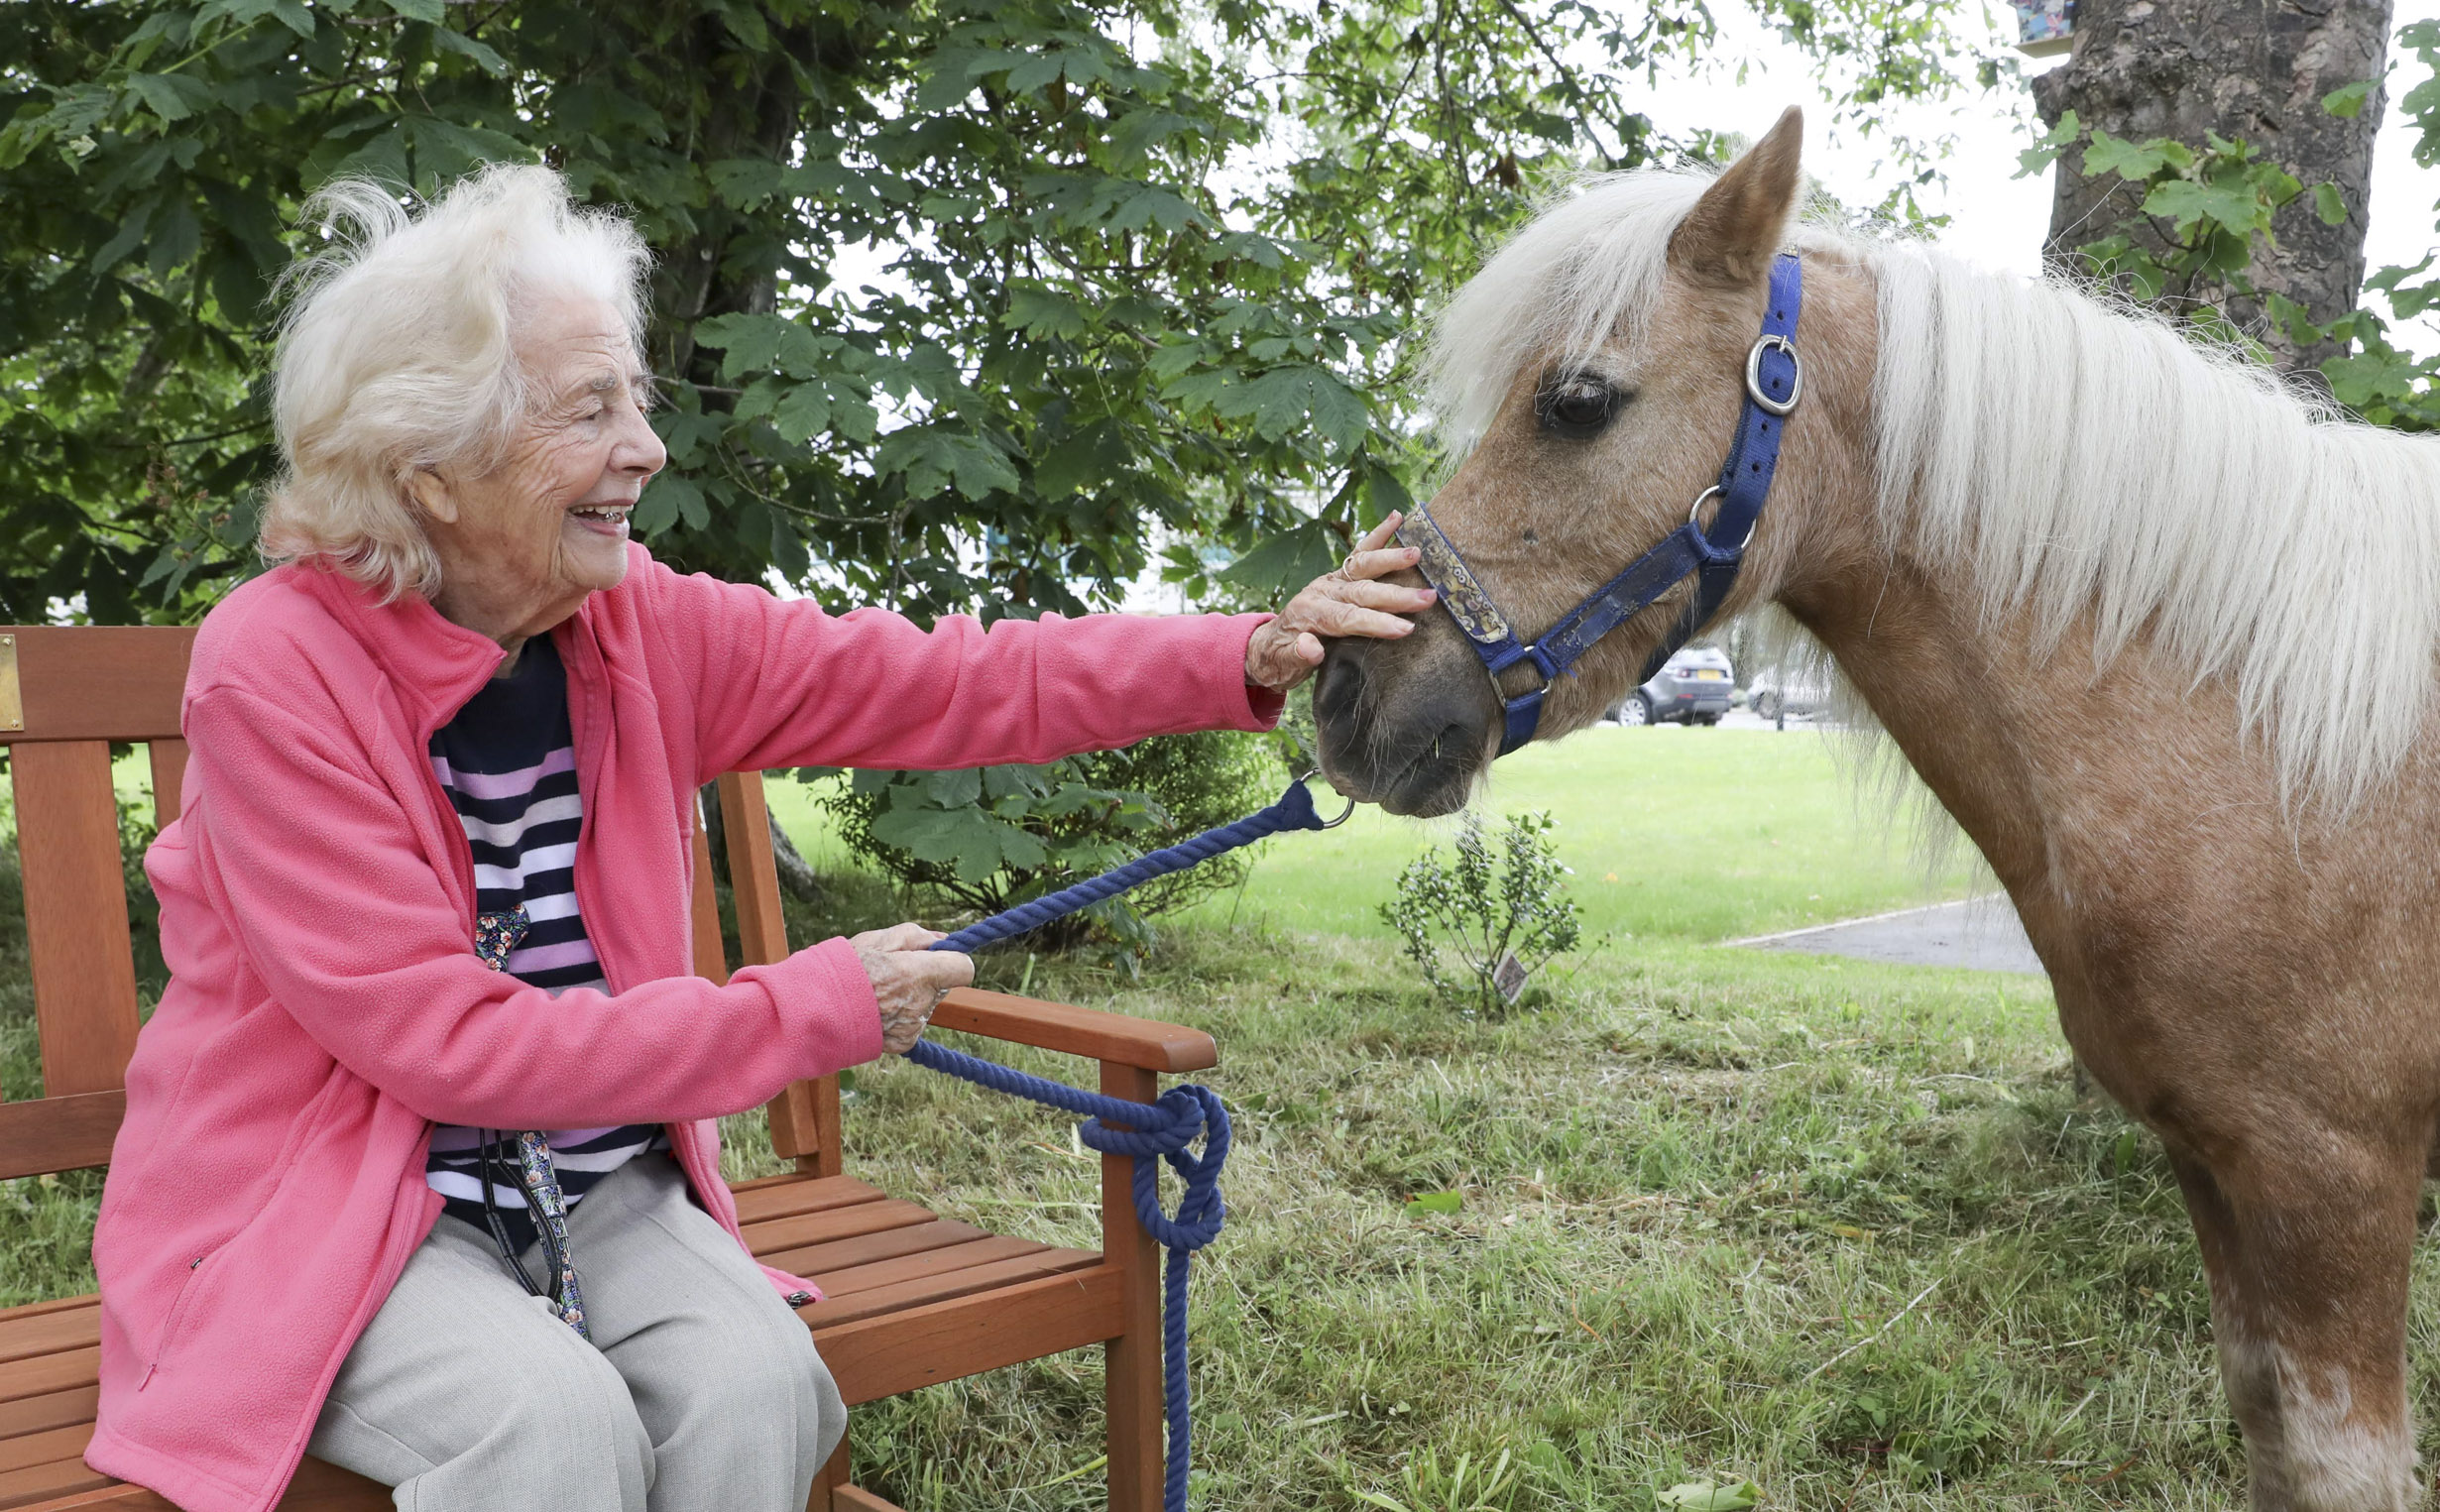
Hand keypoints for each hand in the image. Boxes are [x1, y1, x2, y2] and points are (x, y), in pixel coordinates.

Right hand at [851, 922, 972, 1053]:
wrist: (813, 1011)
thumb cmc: (842, 970)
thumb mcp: (878, 940)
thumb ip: (916, 936)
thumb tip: (942, 939)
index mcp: (919, 973)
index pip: (964, 967)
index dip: (952, 959)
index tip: (936, 957)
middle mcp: (921, 1003)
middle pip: (942, 986)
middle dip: (925, 977)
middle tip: (893, 973)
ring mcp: (913, 1026)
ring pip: (926, 1005)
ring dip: (911, 997)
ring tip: (878, 993)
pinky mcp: (903, 1043)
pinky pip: (913, 1024)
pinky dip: (900, 1017)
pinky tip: (876, 1011)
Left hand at [1244, 512, 1438, 692]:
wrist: (1268, 645)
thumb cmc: (1280, 659)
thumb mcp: (1284, 665)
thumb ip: (1298, 655)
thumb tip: (1311, 647)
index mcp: (1310, 614)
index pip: (1347, 618)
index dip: (1377, 623)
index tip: (1405, 628)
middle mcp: (1321, 592)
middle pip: (1361, 592)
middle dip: (1395, 595)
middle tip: (1426, 597)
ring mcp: (1331, 580)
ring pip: (1362, 565)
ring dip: (1391, 559)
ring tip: (1417, 552)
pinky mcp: (1338, 575)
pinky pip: (1360, 553)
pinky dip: (1378, 535)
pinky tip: (1397, 518)